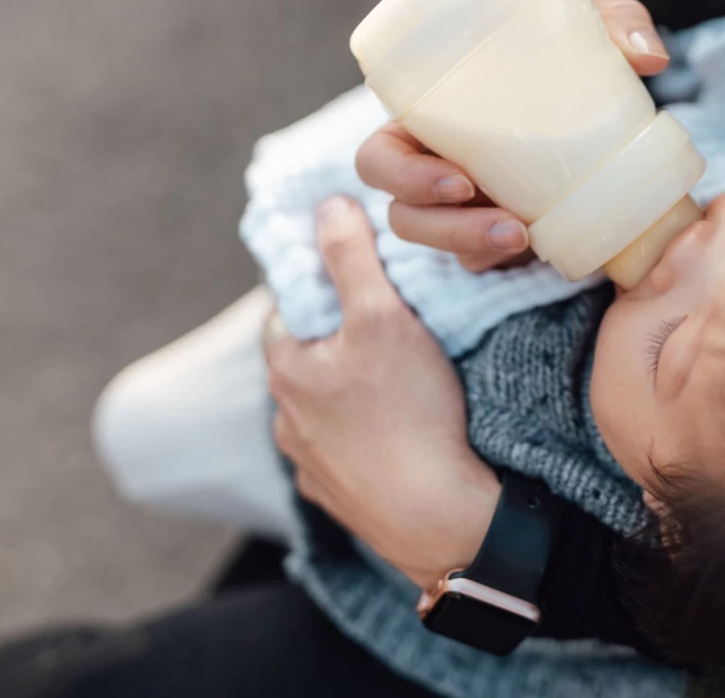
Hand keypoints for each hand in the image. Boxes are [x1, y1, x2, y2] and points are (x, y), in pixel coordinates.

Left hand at [268, 197, 500, 588]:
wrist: (437, 518)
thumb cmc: (409, 412)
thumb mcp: (383, 317)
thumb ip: (351, 258)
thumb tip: (327, 205)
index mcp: (287, 369)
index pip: (287, 311)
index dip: (318, 291)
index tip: (353, 283)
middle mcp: (287, 420)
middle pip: (304, 362)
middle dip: (336, 343)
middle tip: (383, 329)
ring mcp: (312, 465)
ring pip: (322, 412)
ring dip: (346, 395)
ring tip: (395, 385)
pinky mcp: (342, 500)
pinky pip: (344, 456)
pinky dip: (364, 440)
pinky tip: (398, 435)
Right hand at [356, 0, 668, 271]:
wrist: (602, 93)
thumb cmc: (566, 47)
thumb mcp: (587, 25)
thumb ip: (616, 22)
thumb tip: (651, 56)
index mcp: (426, 119)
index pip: (379, 157)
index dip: (402, 175)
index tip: (462, 179)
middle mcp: (430, 165)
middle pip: (400, 211)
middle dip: (443, 226)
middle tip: (507, 223)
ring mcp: (459, 203)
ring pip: (438, 240)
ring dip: (473, 245)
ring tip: (525, 239)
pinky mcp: (488, 227)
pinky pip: (477, 257)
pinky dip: (499, 256)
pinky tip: (537, 252)